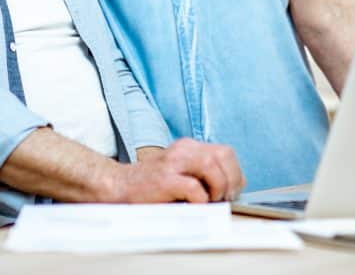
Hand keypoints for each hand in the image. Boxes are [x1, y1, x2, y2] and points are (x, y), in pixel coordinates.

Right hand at [111, 138, 243, 203]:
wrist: (118, 186)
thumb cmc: (152, 186)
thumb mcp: (181, 173)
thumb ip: (204, 174)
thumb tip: (233, 187)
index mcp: (189, 147)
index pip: (225, 152)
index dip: (235, 172)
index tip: (232, 191)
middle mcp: (183, 150)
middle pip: (223, 155)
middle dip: (231, 179)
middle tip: (224, 198)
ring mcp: (173, 163)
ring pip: (211, 165)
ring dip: (218, 187)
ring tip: (210, 201)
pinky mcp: (164, 180)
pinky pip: (193, 187)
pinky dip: (200, 200)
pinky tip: (194, 206)